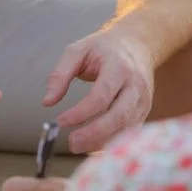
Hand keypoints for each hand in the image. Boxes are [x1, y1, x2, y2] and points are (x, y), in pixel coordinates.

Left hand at [44, 29, 153, 152]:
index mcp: (118, 67)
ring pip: (126, 128)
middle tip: (71, 143)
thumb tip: (47, 102)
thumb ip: (60, 74)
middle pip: (118, 116)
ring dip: (102, 141)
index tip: (60, 121)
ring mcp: (143, 100)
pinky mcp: (144, 111)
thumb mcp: (78, 50)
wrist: (137, 44)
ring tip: (77, 146)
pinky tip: (92, 144)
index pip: (101, 96)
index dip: (81, 113)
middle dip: (93, 133)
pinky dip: (112, 141)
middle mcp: (135, 85)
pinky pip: (130, 132)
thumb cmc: (104, 48)